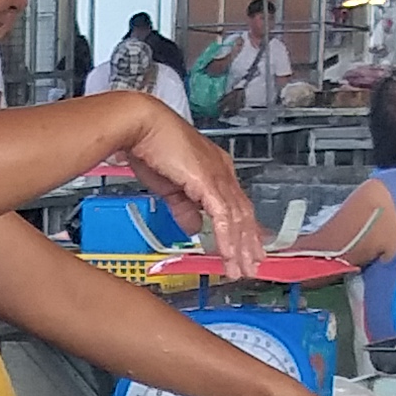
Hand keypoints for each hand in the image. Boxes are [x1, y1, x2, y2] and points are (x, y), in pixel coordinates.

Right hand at [125, 111, 267, 272]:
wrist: (142, 126)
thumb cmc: (152, 148)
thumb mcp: (170, 187)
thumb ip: (184, 209)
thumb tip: (194, 228)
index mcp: (216, 171)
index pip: (236, 205)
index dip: (243, 229)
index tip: (247, 249)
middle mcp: (223, 173)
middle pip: (243, 214)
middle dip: (248, 244)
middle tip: (252, 267)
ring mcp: (218, 177)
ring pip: (236, 219)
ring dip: (240, 247)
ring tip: (241, 269)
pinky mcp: (208, 182)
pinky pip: (222, 217)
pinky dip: (226, 239)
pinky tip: (227, 255)